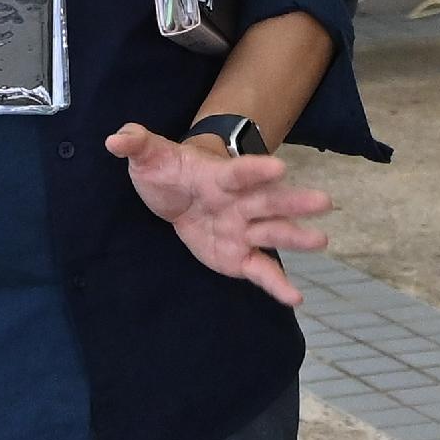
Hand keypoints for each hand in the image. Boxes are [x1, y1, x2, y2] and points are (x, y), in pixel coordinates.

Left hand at [109, 124, 330, 305]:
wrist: (180, 194)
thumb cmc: (169, 171)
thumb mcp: (150, 157)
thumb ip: (137, 145)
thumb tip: (115, 140)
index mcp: (220, 177)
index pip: (239, 172)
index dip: (256, 170)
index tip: (278, 167)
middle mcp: (240, 202)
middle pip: (269, 201)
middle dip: (294, 202)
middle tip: (323, 201)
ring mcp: (244, 230)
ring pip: (273, 233)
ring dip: (296, 237)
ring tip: (321, 241)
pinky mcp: (240, 256)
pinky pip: (261, 270)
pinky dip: (277, 284)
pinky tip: (296, 299)